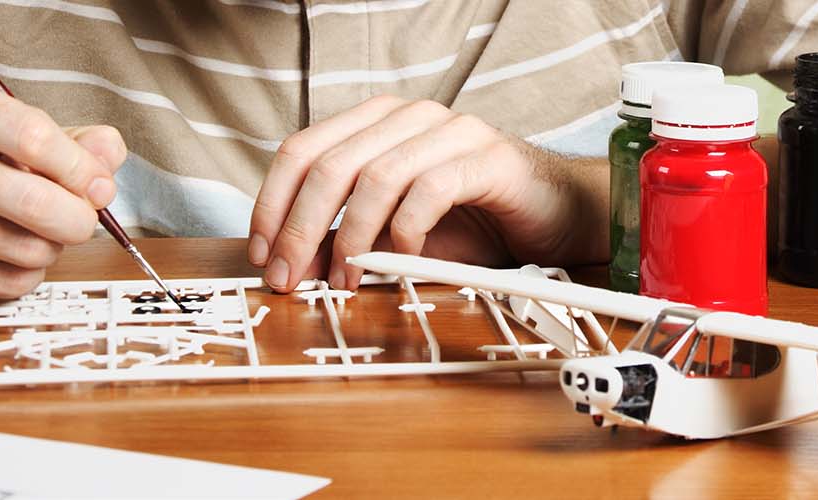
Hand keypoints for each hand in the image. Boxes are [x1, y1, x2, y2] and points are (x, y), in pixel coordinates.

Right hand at [0, 77, 125, 304]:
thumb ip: (61, 140)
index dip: (82, 169)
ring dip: (49, 249)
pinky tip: (2, 257)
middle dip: (78, 220)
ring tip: (33, 235)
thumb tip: (111, 153)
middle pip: (38, 203)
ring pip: (28, 249)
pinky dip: (22, 275)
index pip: (35, 136)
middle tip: (80, 220)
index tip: (98, 185)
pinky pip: (5, 283)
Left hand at [247, 95, 605, 291]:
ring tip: (344, 280)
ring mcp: (449, 131)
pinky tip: (402, 261)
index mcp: (377, 123)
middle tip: (290, 278)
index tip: (261, 253)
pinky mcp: (487, 158)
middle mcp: (409, 117)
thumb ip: (348, 238)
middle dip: (300, 229)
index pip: (301, 151)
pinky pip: (429, 191)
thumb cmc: (477, 221)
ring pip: (374, 177)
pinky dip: (406, 231)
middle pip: (329, 166)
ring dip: (350, 238)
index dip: (272, 203)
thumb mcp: (397, 235)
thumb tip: (292, 265)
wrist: (556, 214)